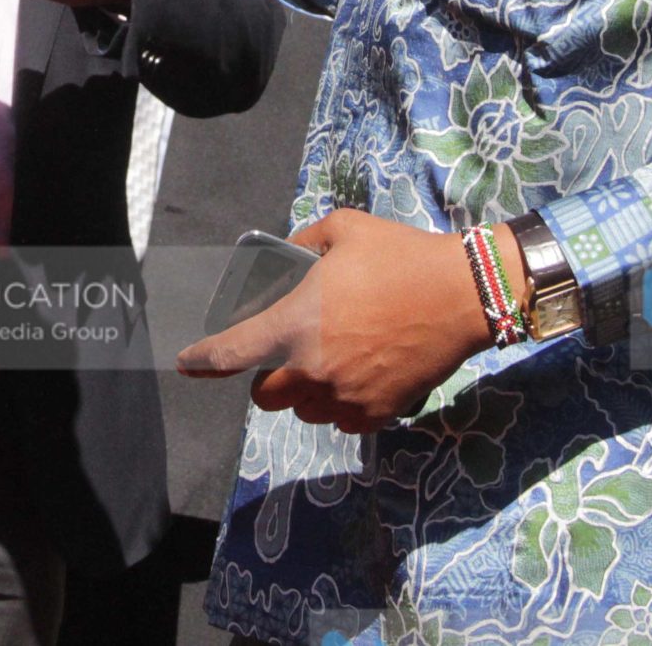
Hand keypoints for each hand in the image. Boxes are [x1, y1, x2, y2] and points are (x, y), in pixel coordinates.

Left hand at [175, 208, 492, 434]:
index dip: (203, 361)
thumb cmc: (400, 256)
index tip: (188, 364)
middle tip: (291, 350)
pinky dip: (341, 405)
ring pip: (303, 411)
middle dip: (269, 376)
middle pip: (265, 396)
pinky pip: (341, 421)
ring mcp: (345, 397)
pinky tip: (360, 375)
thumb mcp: (343, 229)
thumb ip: (302, 246)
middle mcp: (313, 369)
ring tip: (331, 361)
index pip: (232, 353)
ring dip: (305, 392)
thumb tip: (286, 260)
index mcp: (296, 323)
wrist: (463, 293)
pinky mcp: (376, 413)